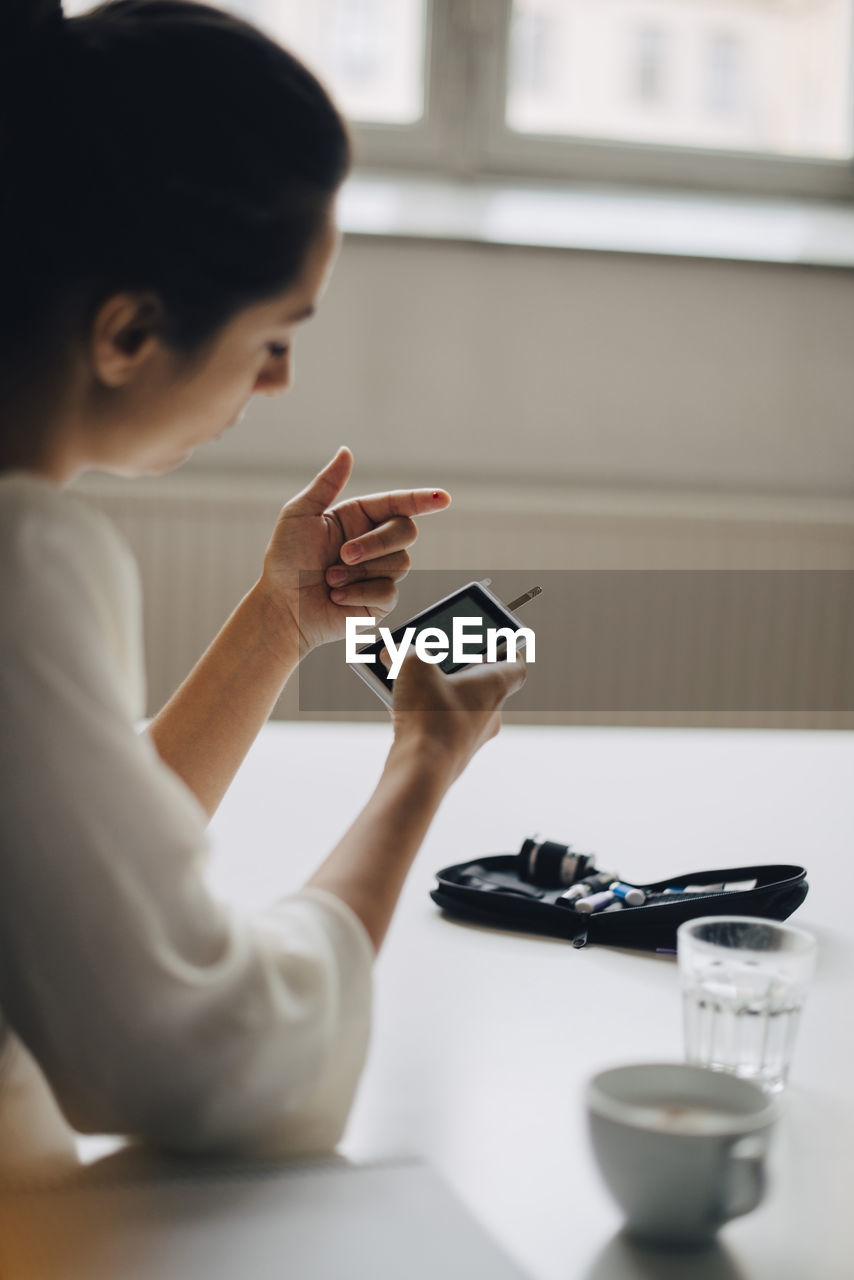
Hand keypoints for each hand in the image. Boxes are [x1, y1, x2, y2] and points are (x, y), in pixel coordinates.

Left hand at [258, 447, 450, 654]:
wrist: (282, 607)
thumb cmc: (285, 561)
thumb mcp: (299, 514)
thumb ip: (327, 483)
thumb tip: (346, 451)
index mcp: (359, 517)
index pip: (398, 503)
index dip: (422, 499)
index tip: (443, 498)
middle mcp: (373, 542)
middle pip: (405, 531)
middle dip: (376, 543)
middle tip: (343, 554)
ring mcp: (379, 572)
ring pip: (399, 563)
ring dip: (360, 571)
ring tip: (330, 579)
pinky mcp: (380, 600)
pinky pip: (389, 591)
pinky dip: (359, 592)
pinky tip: (337, 597)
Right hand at [390, 651, 526, 783]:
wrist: (421, 769)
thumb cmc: (429, 715)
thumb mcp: (413, 666)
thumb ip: (405, 651)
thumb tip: (393, 651)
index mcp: (493, 687)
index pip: (515, 666)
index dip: (508, 651)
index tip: (496, 644)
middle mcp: (489, 714)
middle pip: (484, 687)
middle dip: (462, 673)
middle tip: (442, 661)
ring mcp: (471, 738)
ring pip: (461, 709)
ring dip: (441, 695)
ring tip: (413, 685)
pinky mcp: (452, 755)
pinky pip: (442, 729)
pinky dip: (427, 718)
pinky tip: (401, 713)